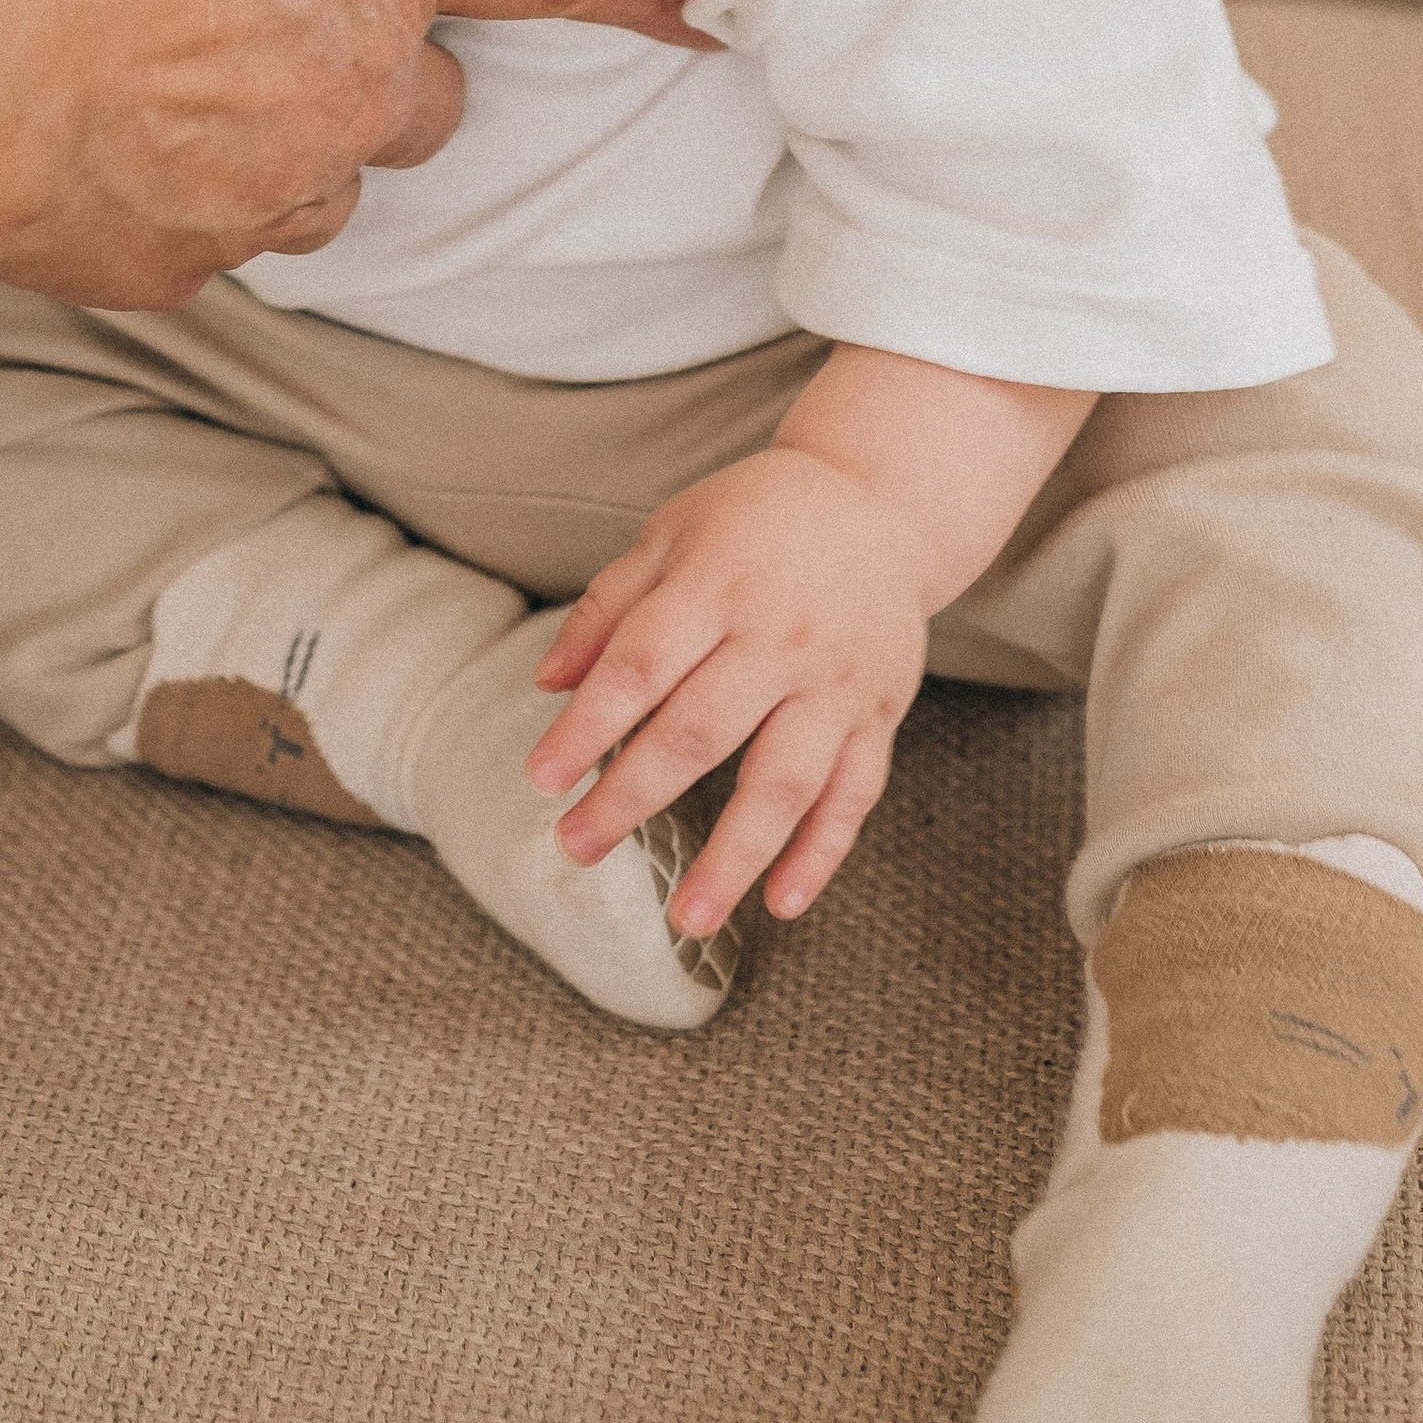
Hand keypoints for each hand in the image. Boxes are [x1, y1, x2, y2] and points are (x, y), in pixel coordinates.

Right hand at [0, 0, 720, 299]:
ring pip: (329, 186)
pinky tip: (95, 160)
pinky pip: (223, 241)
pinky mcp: (193, 270)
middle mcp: (350, 86)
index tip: (692, 6)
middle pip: (428, 101)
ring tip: (159, 100)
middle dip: (372, 76)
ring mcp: (277, 192)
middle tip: (266, 36)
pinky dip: (181, 208)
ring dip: (281, 150)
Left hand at [524, 442, 939, 939]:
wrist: (880, 505)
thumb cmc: (755, 522)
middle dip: (633, 797)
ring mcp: (837, 682)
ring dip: (735, 856)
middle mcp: (781, 636)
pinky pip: (854, 795)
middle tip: (576, 847)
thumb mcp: (673, 534)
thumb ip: (608, 607)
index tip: (541, 779)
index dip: (588, 726)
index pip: (641, 665)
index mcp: (718, 584)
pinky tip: (782, 903)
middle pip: (701, 731)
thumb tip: (546, 683)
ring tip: (687, 918)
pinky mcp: (880, 714)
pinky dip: (822, 853)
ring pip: (784, 781)